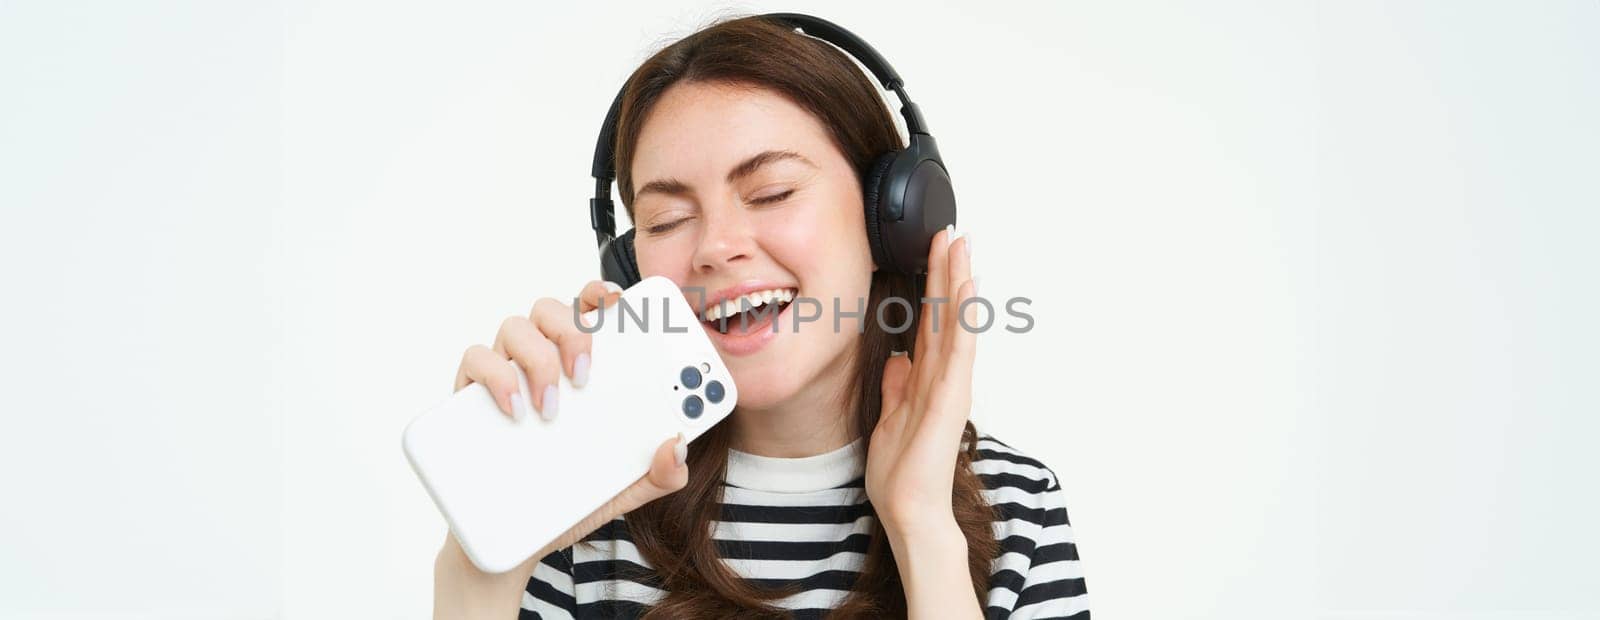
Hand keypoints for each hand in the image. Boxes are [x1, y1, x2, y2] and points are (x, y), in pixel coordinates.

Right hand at [434, 280, 690, 617]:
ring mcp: (506, 371)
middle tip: (586, 377)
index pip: (592, 309)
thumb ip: (660, 472)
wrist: (515, 538)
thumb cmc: (571, 497)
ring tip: (551, 407)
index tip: (621, 302)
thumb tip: (679, 446)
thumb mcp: (624, 489)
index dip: (604, 294)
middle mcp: (544, 358)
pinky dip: (496, 377)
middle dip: (573, 330)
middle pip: (554, 309)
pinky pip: (476, 358)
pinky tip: (514, 410)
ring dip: (538, 359)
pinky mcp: (470, 393)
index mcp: (583, 366)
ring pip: (516, 326)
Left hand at [865, 227, 976, 535]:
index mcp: (926, 379)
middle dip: (948, 271)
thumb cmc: (901, 473)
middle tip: (952, 232)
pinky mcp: (951, 397)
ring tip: (962, 246)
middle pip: (946, 314)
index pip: (931, 322)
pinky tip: (966, 289)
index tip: (934, 252)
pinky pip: (959, 349)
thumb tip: (898, 359)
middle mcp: (942, 376)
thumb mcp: (889, 418)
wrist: (909, 508)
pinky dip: (964, 317)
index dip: (932, 286)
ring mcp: (950, 385)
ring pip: (956, 323)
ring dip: (959, 283)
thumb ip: (896, 387)